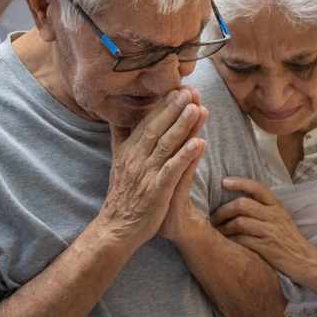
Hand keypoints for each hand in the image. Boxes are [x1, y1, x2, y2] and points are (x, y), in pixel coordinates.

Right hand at [96, 89, 207, 248]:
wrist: (117, 228)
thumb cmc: (124, 195)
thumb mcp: (118, 162)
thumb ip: (121, 138)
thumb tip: (116, 116)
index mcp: (129, 149)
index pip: (147, 121)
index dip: (163, 104)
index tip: (178, 87)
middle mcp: (136, 158)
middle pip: (157, 128)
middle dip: (174, 108)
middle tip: (190, 90)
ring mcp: (146, 174)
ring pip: (166, 145)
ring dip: (183, 126)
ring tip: (198, 108)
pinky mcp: (157, 191)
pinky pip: (173, 170)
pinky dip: (186, 156)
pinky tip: (200, 143)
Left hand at [211, 178, 316, 279]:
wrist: (305, 261)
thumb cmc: (289, 240)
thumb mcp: (280, 219)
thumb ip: (264, 209)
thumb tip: (238, 202)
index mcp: (277, 206)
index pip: (257, 187)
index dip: (239, 182)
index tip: (223, 182)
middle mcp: (274, 216)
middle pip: (242, 204)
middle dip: (223, 211)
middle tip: (213, 218)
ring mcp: (270, 232)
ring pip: (239, 222)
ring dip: (223, 227)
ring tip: (216, 232)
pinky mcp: (267, 248)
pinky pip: (242, 240)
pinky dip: (230, 241)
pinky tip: (224, 244)